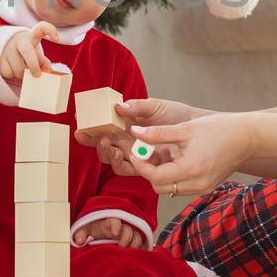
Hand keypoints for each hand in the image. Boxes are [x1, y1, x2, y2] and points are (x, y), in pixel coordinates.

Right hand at [0, 22, 57, 80]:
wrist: (5, 49)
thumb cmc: (26, 53)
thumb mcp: (35, 53)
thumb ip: (43, 61)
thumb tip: (47, 70)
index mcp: (31, 36)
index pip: (41, 27)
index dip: (50, 30)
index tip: (57, 40)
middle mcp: (19, 40)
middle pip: (26, 51)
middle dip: (33, 65)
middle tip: (37, 75)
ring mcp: (7, 49)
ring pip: (18, 68)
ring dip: (23, 75)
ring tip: (24, 73)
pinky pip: (8, 73)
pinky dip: (13, 76)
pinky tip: (14, 71)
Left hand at [72, 216, 145, 248]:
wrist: (101, 226)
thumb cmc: (94, 227)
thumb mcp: (85, 229)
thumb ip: (81, 234)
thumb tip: (79, 241)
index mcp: (109, 222)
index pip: (114, 221)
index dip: (116, 226)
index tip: (114, 233)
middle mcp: (121, 225)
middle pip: (128, 229)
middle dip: (126, 238)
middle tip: (121, 247)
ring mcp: (129, 232)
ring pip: (137, 236)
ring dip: (134, 244)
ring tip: (128, 253)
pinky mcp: (133, 239)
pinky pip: (142, 243)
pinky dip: (141, 249)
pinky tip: (137, 256)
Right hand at [75, 97, 206, 176]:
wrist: (196, 127)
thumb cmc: (176, 114)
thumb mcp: (156, 106)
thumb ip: (138, 107)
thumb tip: (119, 106)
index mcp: (125, 125)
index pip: (102, 128)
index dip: (90, 130)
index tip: (80, 128)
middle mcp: (127, 141)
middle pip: (103, 147)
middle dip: (95, 144)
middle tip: (98, 138)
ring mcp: (136, 154)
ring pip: (114, 160)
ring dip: (108, 155)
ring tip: (111, 147)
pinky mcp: (146, 166)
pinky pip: (130, 169)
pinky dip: (123, 164)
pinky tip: (125, 157)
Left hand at [125, 112, 256, 197]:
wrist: (247, 137)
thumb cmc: (219, 129)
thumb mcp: (185, 128)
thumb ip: (157, 133)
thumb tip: (135, 133)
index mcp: (190, 169)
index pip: (154, 176)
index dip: (140, 164)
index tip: (135, 151)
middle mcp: (197, 184)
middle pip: (159, 187)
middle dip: (148, 170)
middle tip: (145, 152)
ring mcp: (203, 188)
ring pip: (169, 189)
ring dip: (159, 174)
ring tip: (160, 153)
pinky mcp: (206, 187)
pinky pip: (181, 187)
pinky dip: (172, 176)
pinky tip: (174, 159)